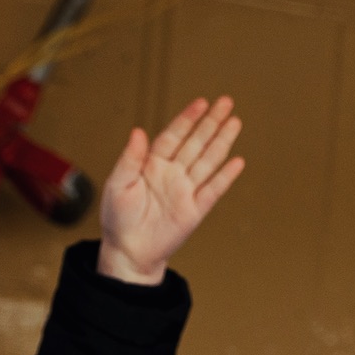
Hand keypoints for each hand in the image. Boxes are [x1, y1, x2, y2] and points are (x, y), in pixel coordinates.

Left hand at [95, 97, 245, 284]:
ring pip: (208, 161)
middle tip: (226, 103)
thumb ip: (130, 158)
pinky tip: (237, 162)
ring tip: (235, 123)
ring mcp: (186, 190)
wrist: (129, 252)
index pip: (174, 135)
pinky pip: (213, 190)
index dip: (187, 119)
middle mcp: (172, 173)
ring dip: (222, 142)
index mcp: (152, 164)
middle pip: (196, 143)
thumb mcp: (117, 184)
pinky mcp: (196, 210)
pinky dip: (225, 176)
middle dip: (211, 122)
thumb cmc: (118, 218)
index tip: (201, 103)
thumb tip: (138, 131)